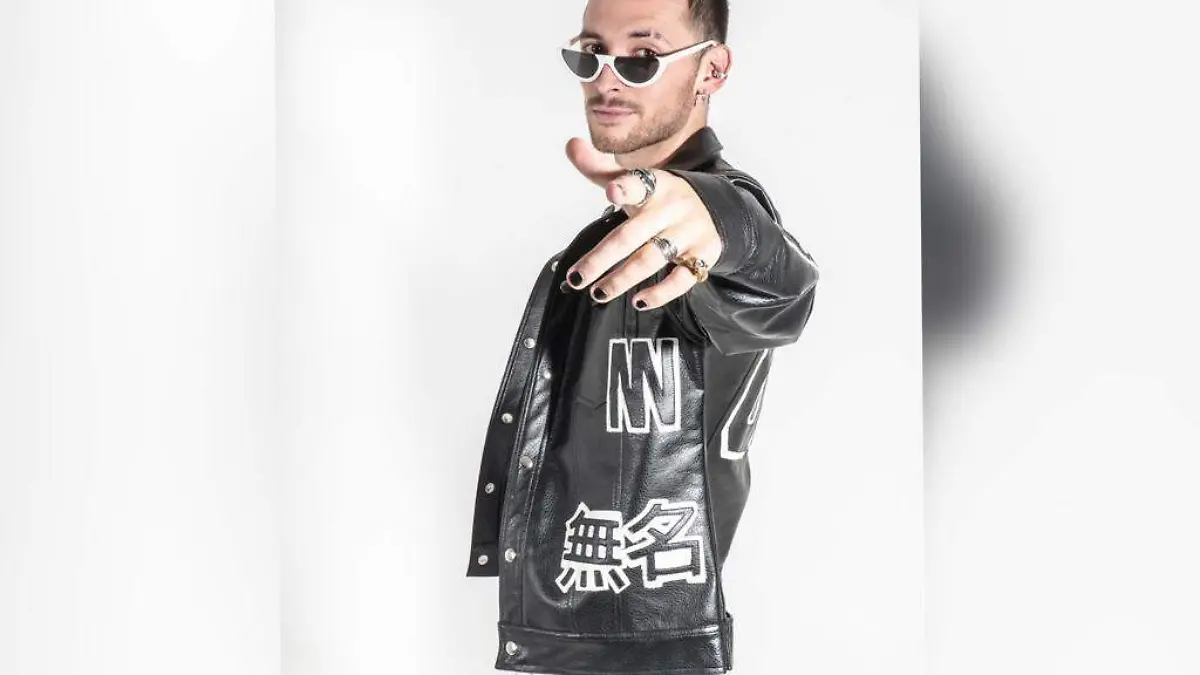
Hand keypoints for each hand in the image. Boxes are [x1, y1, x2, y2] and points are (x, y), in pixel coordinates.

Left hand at [562, 137, 723, 309]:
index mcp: (654, 186)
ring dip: (622, 279)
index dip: (625, 188)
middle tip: (577, 279)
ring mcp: (688, 233)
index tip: (611, 192)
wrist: (715, 208)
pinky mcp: (703, 255)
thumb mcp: (637, 180)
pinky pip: (682, 279)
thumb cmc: (663, 198)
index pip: (638, 184)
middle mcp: (671, 208)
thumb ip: (600, 169)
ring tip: (599, 293)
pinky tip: (639, 301)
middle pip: (631, 235)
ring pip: (652, 259)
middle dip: (602, 259)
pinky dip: (660, 293)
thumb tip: (570, 145)